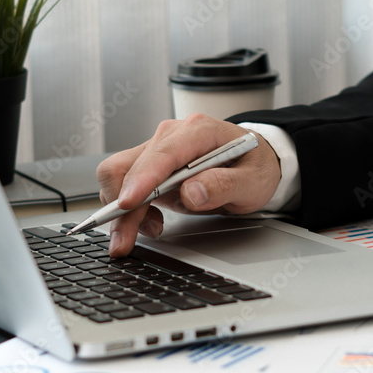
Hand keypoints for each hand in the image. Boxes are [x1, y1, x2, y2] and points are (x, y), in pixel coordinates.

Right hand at [96, 113, 281, 255]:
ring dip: (121, 211)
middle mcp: (171, 135)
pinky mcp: (150, 166)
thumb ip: (225, 185)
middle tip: (124, 241)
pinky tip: (154, 222)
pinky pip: (126, 186)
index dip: (142, 179)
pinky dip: (130, 210)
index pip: (162, 154)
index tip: (128, 204)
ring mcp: (157, 150)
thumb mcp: (253, 181)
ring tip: (151, 230)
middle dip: (121, 206)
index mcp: (199, 131)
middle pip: (129, 167)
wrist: (253, 162)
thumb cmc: (254, 166)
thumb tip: (192, 192)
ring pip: (119, 176)